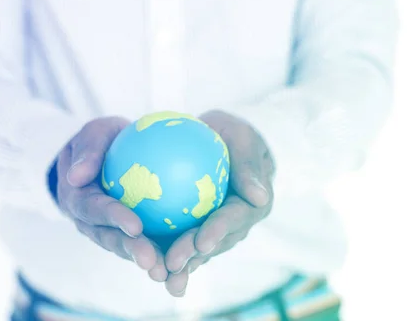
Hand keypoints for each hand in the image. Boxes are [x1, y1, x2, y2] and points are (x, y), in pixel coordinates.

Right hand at [56, 117, 167, 282]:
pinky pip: (146, 244)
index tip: (135, 226)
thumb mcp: (95, 134)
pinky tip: (185, 264)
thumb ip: (87, 150)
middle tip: (151, 261)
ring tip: (166, 272)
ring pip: (127, 248)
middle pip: (110, 238)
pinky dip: (162, 254)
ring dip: (146, 260)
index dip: (113, 219)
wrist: (107, 155)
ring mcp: (109, 231)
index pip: (94, 210)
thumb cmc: (102, 141)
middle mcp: (91, 222)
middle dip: (131, 251)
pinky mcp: (130, 234)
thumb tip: (75, 176)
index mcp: (78, 199)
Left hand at [163, 110, 274, 296]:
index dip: (220, 231)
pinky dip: (164, 254)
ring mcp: (215, 229)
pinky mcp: (195, 229)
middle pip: (216, 240)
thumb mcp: (240, 134)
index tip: (202, 242)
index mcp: (253, 202)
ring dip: (181, 264)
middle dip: (195, 255)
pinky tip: (146, 266)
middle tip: (173, 264)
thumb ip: (248, 162)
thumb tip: (260, 198)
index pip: (236, 217)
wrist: (213, 139)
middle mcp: (237, 222)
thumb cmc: (229, 131)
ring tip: (160, 276)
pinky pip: (180, 242)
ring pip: (198, 250)